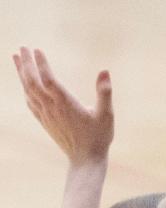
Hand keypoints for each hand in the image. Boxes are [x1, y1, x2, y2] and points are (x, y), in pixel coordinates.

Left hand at [13, 47, 112, 166]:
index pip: (49, 79)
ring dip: (21, 73)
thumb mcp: (107, 115)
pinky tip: (24, 83)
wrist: (85, 160)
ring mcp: (46, 115)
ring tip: (16, 58)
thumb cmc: (98, 137)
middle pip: (33, 82)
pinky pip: (30, 102)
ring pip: (28, 90)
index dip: (41, 64)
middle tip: (22, 47)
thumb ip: (105, 92)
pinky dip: (25, 89)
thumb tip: (105, 71)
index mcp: (66, 104)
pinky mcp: (45, 121)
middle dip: (26, 64)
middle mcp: (52, 108)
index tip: (37, 49)